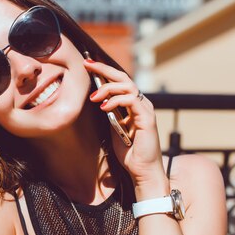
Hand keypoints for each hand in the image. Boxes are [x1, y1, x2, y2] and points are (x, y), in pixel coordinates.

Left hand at [83, 59, 167, 194]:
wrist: (141, 170)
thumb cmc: (129, 151)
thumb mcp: (114, 127)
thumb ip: (110, 112)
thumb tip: (97, 99)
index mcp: (133, 104)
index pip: (119, 81)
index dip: (104, 71)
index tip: (87, 64)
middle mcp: (141, 103)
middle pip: (123, 77)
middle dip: (104, 69)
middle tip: (87, 64)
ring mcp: (145, 110)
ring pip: (127, 86)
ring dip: (107, 88)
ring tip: (93, 98)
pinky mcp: (147, 118)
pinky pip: (131, 100)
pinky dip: (116, 101)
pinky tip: (104, 107)